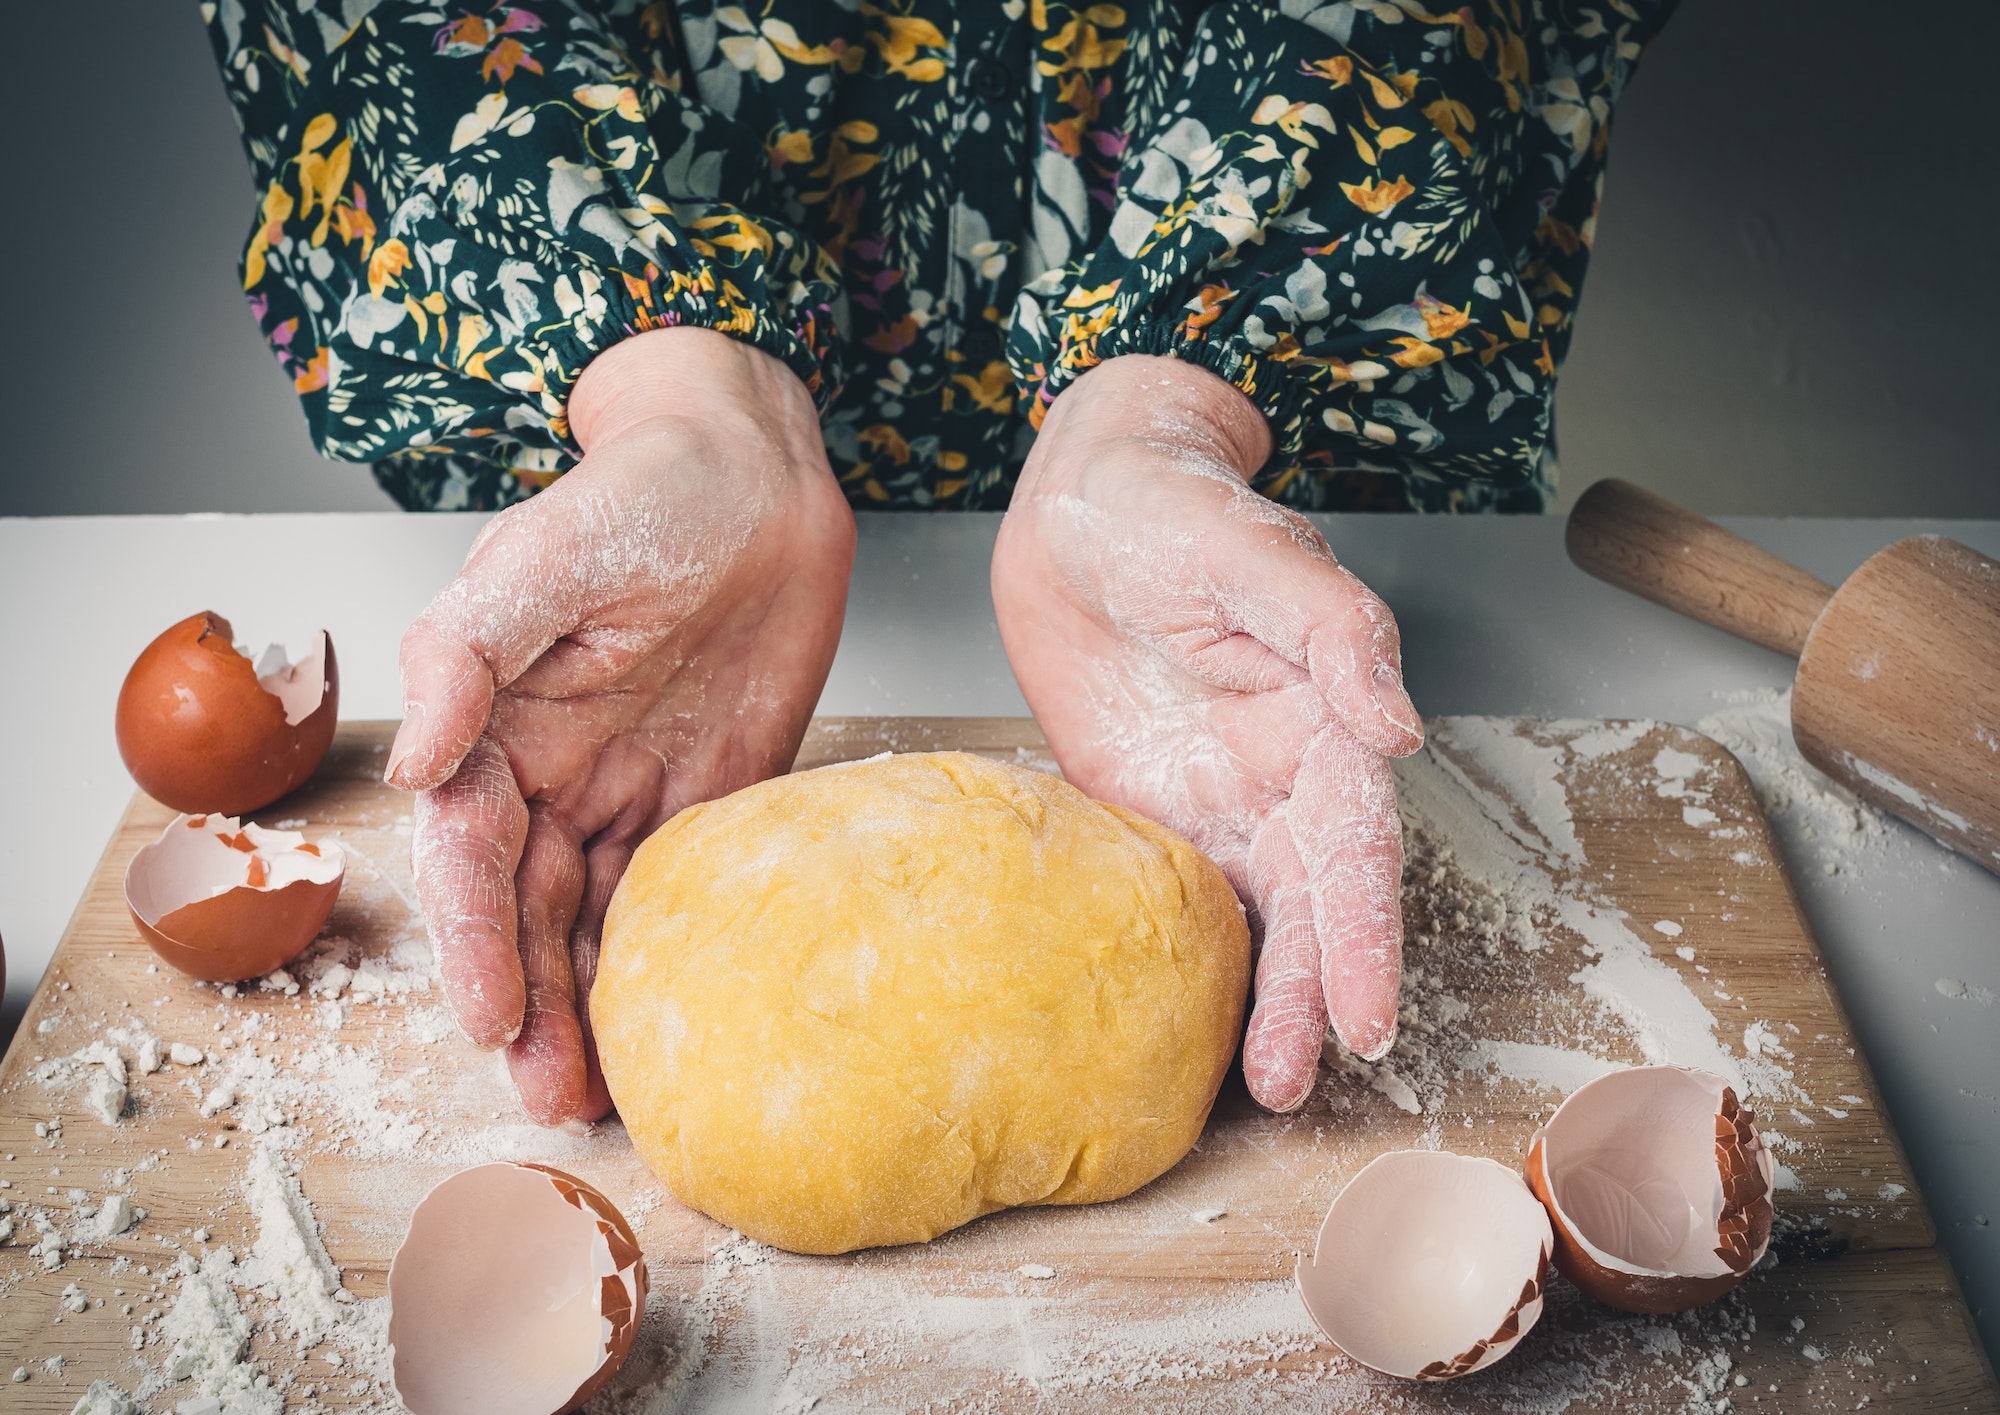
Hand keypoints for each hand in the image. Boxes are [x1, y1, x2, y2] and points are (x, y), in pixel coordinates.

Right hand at [389, 328, 855, 1124]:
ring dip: (585, 1007)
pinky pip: (674, 895)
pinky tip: (666, 1026)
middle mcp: (550, 772)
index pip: (470, 855)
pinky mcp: (703, 801)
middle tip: (549, 1094)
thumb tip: (415, 755)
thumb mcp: (545, 554)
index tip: (488, 1016)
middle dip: (528, 1005)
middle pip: (525, 912)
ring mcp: (625, 792)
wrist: (760, 483)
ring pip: (591, 921)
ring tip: (595, 1095)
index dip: (475, 940)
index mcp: (494, 724)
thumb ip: (467, 647)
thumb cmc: (645, 497)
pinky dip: (662, 962)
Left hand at [992, 355, 1421, 1111]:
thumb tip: (1397, 730)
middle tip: (1295, 1078)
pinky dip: (1199, 960)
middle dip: (1314, 991)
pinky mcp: (1150, 807)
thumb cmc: (1175, 505)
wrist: (1081, 505)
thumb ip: (1335, 631)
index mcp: (1324, 714)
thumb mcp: (1253, 551)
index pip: (1356, 843)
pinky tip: (1195, 1026)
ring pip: (1257, 913)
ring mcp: (1217, 795)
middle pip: (1313, 900)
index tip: (1365, 1015)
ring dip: (1266, 997)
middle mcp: (1282, 769)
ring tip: (1261, 1081)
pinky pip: (1181, 893)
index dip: (1363, 932)